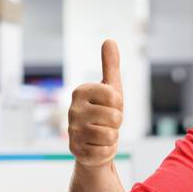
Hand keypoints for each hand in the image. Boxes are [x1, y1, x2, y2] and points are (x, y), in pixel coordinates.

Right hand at [68, 39, 123, 167]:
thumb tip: (109, 40)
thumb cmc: (104, 113)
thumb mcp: (111, 89)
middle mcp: (73, 109)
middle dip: (117, 123)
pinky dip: (107, 150)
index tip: (111, 107)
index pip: (115, 97)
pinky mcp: (76, 151)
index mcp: (80, 91)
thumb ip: (110, 66)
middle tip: (107, 123)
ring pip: (111, 134)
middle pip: (115, 117)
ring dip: (113, 137)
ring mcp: (72, 131)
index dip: (119, 105)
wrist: (94, 144)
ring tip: (103, 134)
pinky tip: (98, 146)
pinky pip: (105, 151)